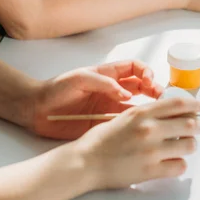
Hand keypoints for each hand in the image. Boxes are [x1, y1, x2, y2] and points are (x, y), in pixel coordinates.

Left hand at [29, 60, 162, 139]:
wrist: (38, 110)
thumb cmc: (57, 88)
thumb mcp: (80, 78)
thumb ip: (103, 83)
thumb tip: (126, 94)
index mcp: (108, 74)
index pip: (135, 69)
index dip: (146, 72)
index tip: (150, 82)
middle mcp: (113, 90)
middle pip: (142, 88)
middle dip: (155, 91)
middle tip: (161, 100)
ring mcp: (110, 108)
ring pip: (138, 107)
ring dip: (150, 110)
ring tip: (160, 116)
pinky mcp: (105, 125)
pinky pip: (126, 125)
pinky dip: (137, 127)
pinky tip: (144, 130)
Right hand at [78, 97, 199, 189]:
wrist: (87, 161)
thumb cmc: (101, 139)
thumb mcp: (123, 117)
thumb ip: (145, 114)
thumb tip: (168, 114)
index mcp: (141, 113)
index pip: (177, 104)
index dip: (193, 104)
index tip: (199, 106)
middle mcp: (149, 129)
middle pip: (189, 124)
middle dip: (199, 124)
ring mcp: (152, 151)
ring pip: (189, 145)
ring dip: (190, 144)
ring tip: (186, 144)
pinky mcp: (152, 170)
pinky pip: (180, 166)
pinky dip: (180, 163)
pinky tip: (173, 160)